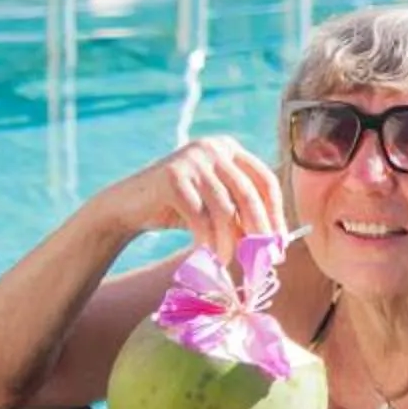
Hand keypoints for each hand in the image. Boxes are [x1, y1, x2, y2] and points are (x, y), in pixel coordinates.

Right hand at [99, 136, 285, 260]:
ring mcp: (192, 159)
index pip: (265, 180)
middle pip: (249, 193)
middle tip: (261, 258)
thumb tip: (275, 243)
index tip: (279, 243)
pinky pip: (200, 215)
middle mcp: (213, 148)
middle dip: (258, 230)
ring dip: (229, 240)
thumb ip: (241, 216)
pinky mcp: (172, 176)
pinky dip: (207, 239)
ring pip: (225, 208)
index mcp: (230, 149)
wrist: (127, 206)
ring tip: (227, 260)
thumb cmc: (178, 208)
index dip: (275, 213)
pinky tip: (208, 253)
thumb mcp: (215, 208)